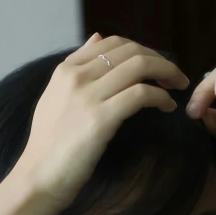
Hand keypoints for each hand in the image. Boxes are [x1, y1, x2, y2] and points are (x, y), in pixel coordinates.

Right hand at [15, 33, 188, 209]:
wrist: (38, 177)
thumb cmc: (49, 145)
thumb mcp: (56, 96)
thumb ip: (77, 67)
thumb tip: (97, 37)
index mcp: (66, 69)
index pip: (113, 43)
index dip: (142, 50)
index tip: (157, 66)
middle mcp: (77, 76)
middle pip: (130, 51)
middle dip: (160, 60)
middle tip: (175, 76)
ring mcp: (88, 96)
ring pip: (140, 66)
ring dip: (167, 73)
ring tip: (177, 87)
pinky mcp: (100, 119)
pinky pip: (141, 94)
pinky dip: (161, 97)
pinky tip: (167, 107)